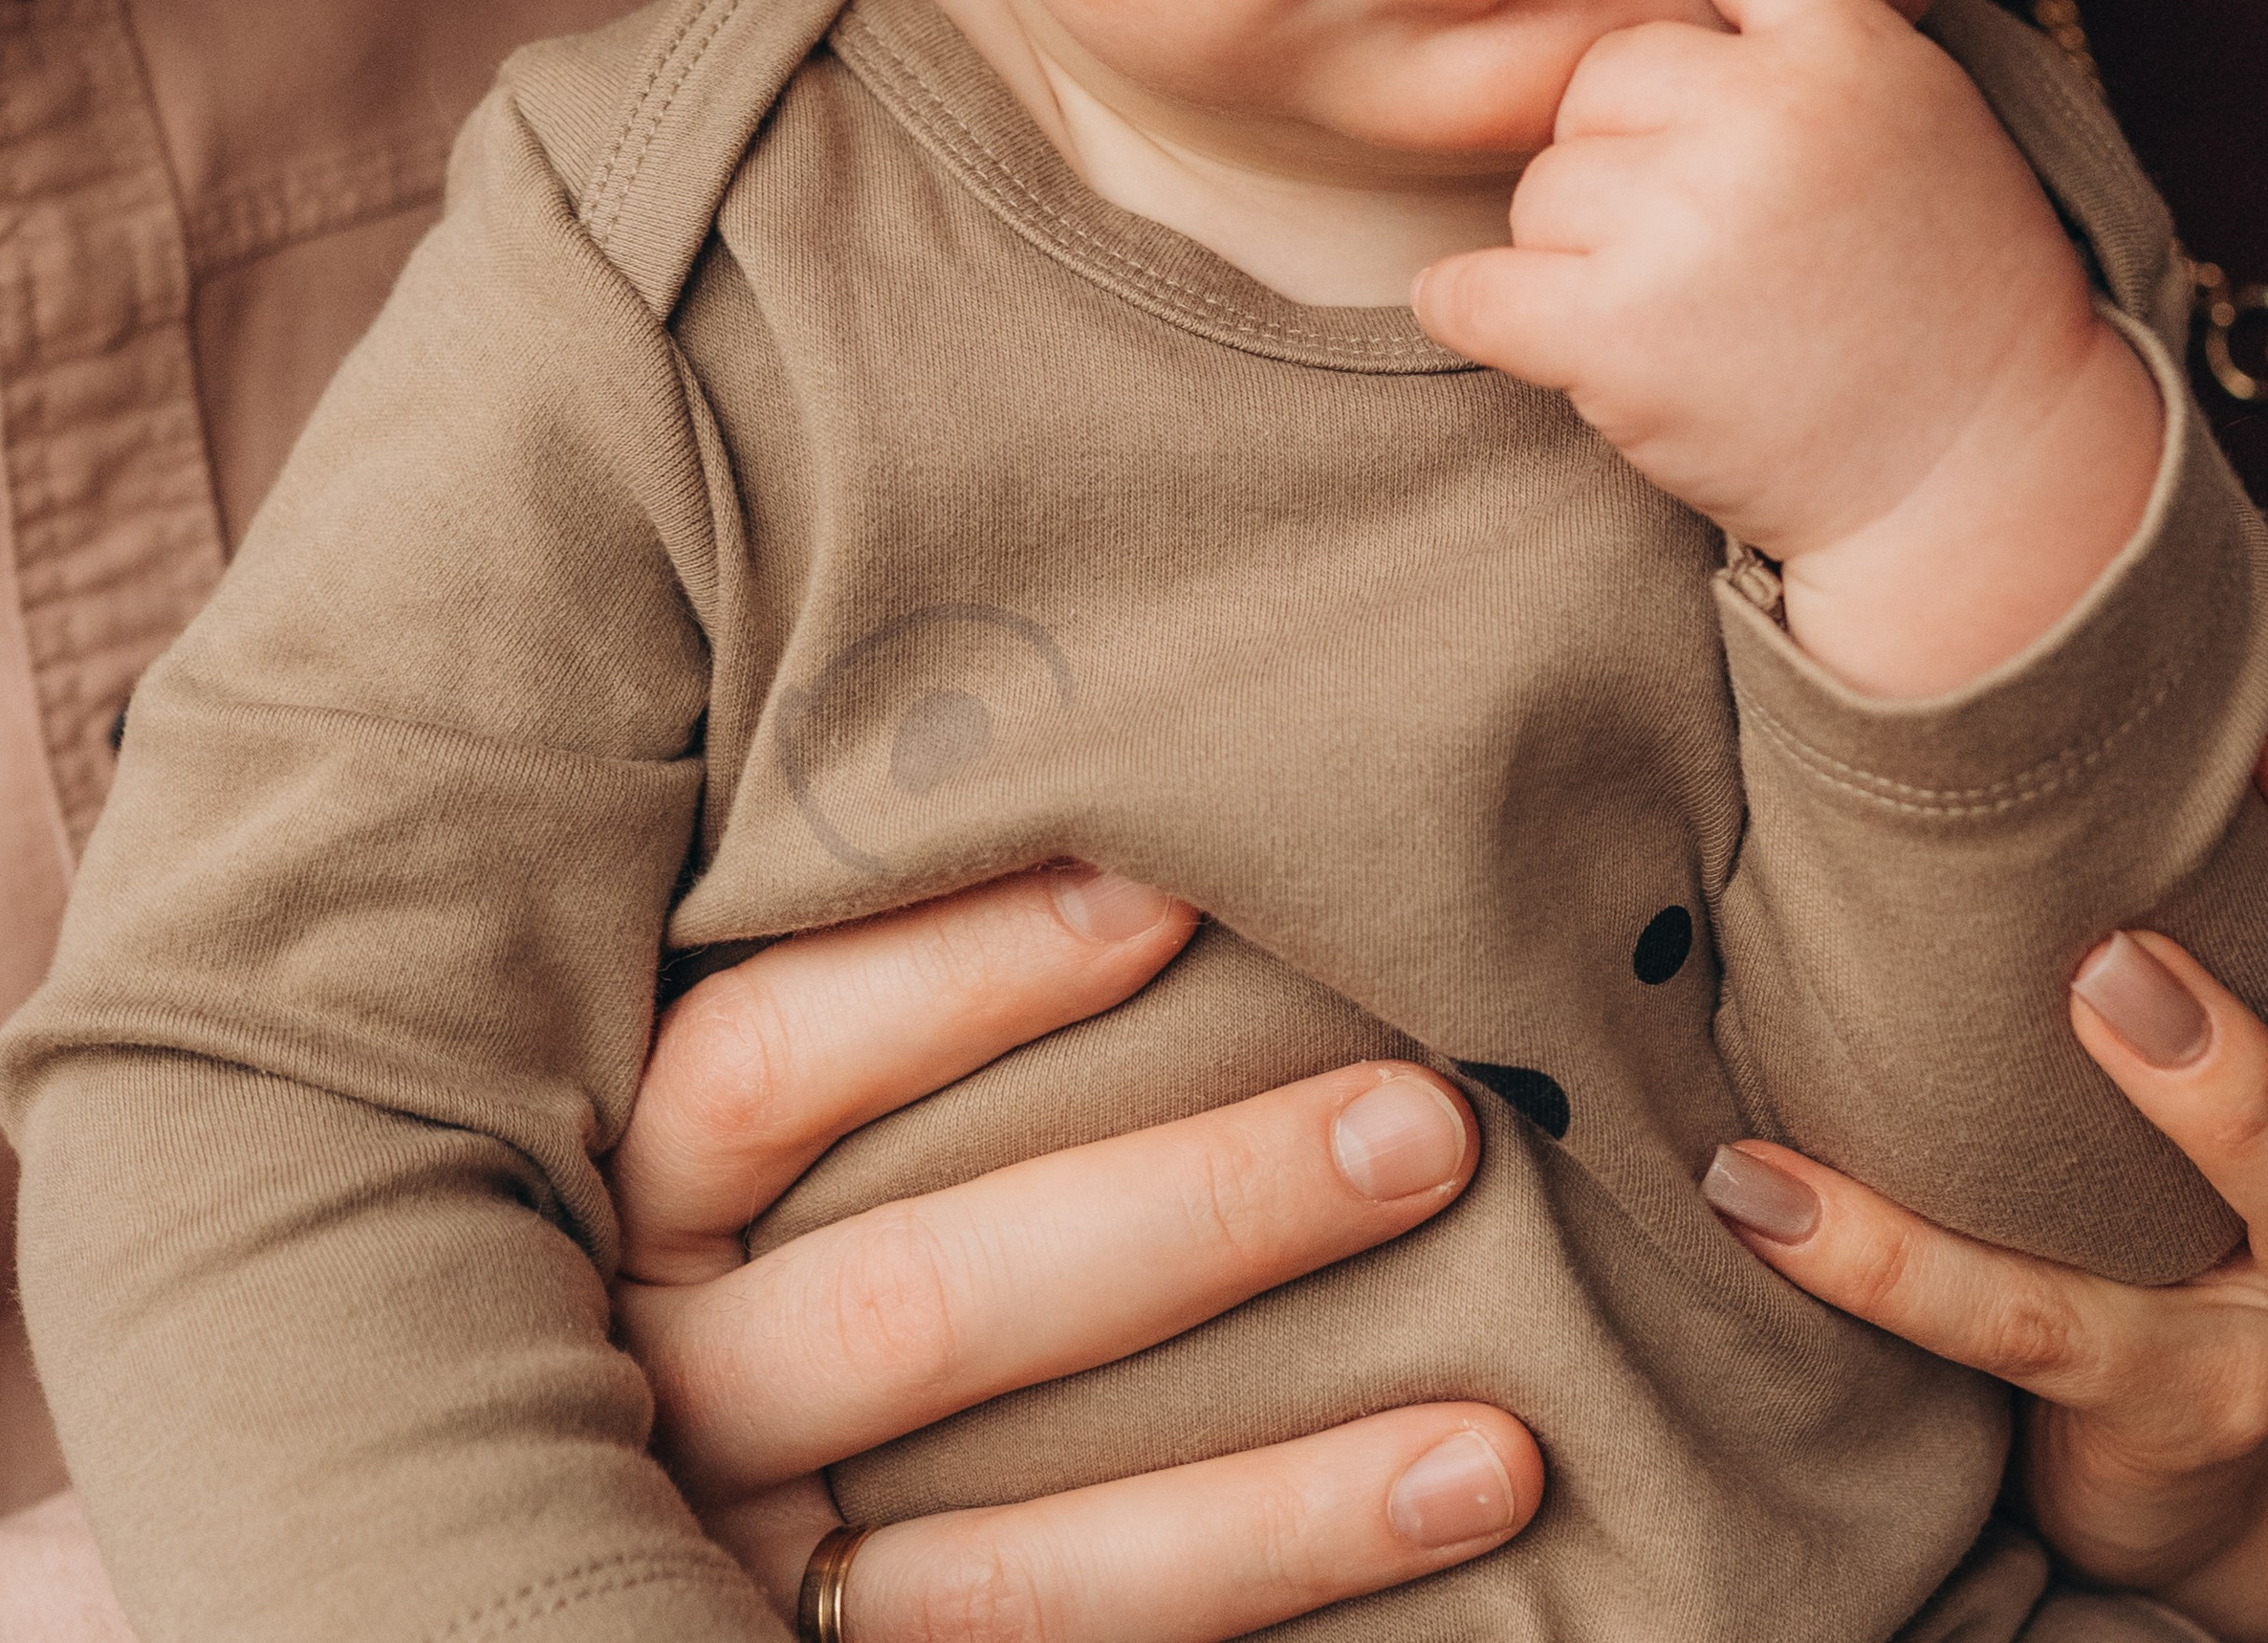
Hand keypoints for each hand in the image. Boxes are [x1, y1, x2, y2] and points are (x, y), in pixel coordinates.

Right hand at [609, 862, 1541, 1638]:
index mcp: (630, 1206)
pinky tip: (1455, 1497)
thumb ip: (900, 1011)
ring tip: (1499, 1415)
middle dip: (1194, 1212)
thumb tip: (1156, 838)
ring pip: (1016, 1543)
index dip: (959, 970)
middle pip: (919, 1308)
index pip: (764, 1064)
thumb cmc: (804, 1203)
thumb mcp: (787, 1107)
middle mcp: (671, 1398)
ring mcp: (751, 1563)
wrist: (704, 1478)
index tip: (1167, 884)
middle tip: (1421, 1123)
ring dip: (1281, 1474)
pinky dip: (1274, 1576)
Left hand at [1412, 0, 2161, 693]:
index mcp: (1845, 50)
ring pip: (1545, 191)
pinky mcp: (1616, 332)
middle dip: (1632, 154)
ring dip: (1585, 252)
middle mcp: (1759, 115)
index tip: (1693, 27)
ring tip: (1700, 314)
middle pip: (1601, 79)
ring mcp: (1682, 221)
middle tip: (1721, 243)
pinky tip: (1528, 328)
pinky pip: (1472, 289)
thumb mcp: (1922, 110)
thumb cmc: (1946, 290)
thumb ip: (1816, 19)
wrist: (1978, 472)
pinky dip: (1478, 310)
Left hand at [1696, 583, 2267, 1642]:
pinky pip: (2024, 1322)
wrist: (2170, 1436)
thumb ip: (2176, 804)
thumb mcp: (2200, 972)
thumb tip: (2085, 557)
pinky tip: (1753, 1184)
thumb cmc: (2157, 1129)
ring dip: (2222, 1077)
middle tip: (2265, 749)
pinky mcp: (2165, 1401)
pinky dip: (1881, 1253)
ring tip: (2096, 970)